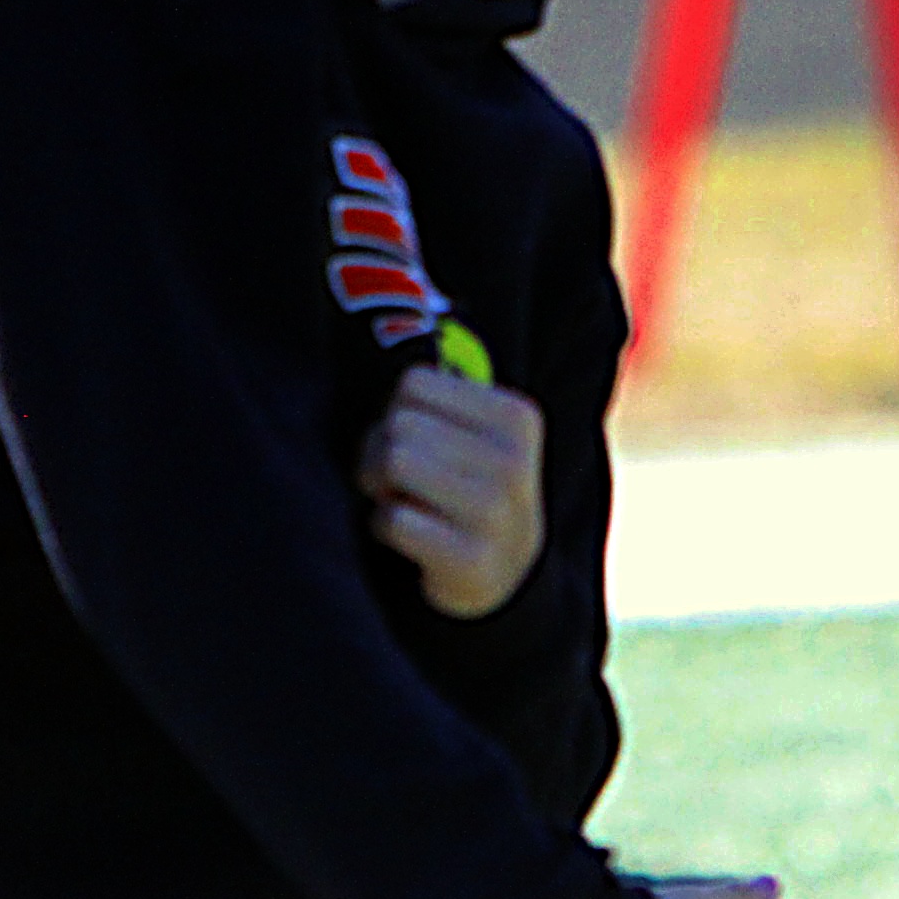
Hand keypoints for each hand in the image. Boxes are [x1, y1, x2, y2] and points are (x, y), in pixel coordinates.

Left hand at [356, 362, 545, 617]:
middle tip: (402, 482)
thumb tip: (382, 323)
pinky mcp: (471, 560)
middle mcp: (514, 462)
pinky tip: (412, 538)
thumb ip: (435, 396)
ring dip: (382, 489)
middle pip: (399, 424)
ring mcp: (496, 513)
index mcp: (517, 417)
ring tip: (405, 503)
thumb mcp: (472, 432)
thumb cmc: (464, 486)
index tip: (421, 443)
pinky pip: (392, 520)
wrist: (502, 574)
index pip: (413, 384)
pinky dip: (385, 527)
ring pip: (393, 464)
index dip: (398, 413)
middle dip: (382, 452)